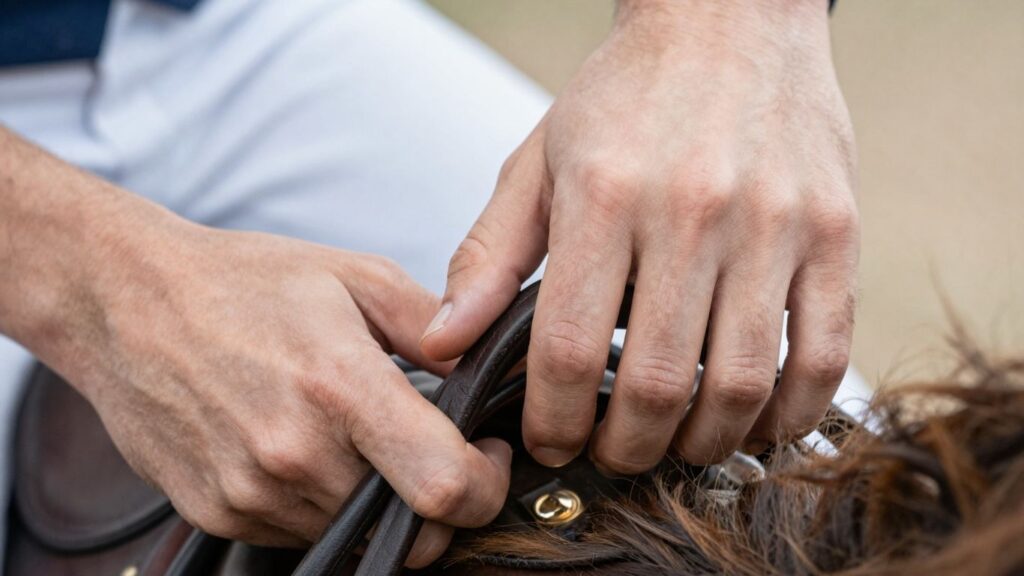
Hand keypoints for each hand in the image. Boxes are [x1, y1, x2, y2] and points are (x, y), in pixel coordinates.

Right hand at [18, 202, 509, 565]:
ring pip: (355, 532)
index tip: (488, 458)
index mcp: (340, 386)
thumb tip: (488, 362)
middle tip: (431, 450)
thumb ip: (434, 326)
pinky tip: (309, 450)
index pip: (444, 487)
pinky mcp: (217, 512)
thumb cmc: (242, 281)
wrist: (126, 299)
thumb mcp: (355, 277)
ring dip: (377, 500)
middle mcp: (294, 451)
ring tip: (357, 437)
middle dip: (438, 498)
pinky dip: (323, 505)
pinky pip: (299, 533)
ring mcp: (250, 490)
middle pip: (408, 526)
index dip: (486, 487)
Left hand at [421, 0, 857, 469]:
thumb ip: (488, 257)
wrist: (730, 18)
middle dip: (627, 447)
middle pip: (658, 383)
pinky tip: (758, 423)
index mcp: (604, 195)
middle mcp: (692, 211)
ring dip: (704, 443)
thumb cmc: (627, 94)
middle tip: (615, 452)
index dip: (556, 420)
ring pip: (742, 383)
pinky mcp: (835, 231)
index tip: (553, 442)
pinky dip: (792, 412)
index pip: (570, 349)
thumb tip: (444, 342)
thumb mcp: (538, 161)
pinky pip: (824, 353)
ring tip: (677, 444)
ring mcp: (774, 223)